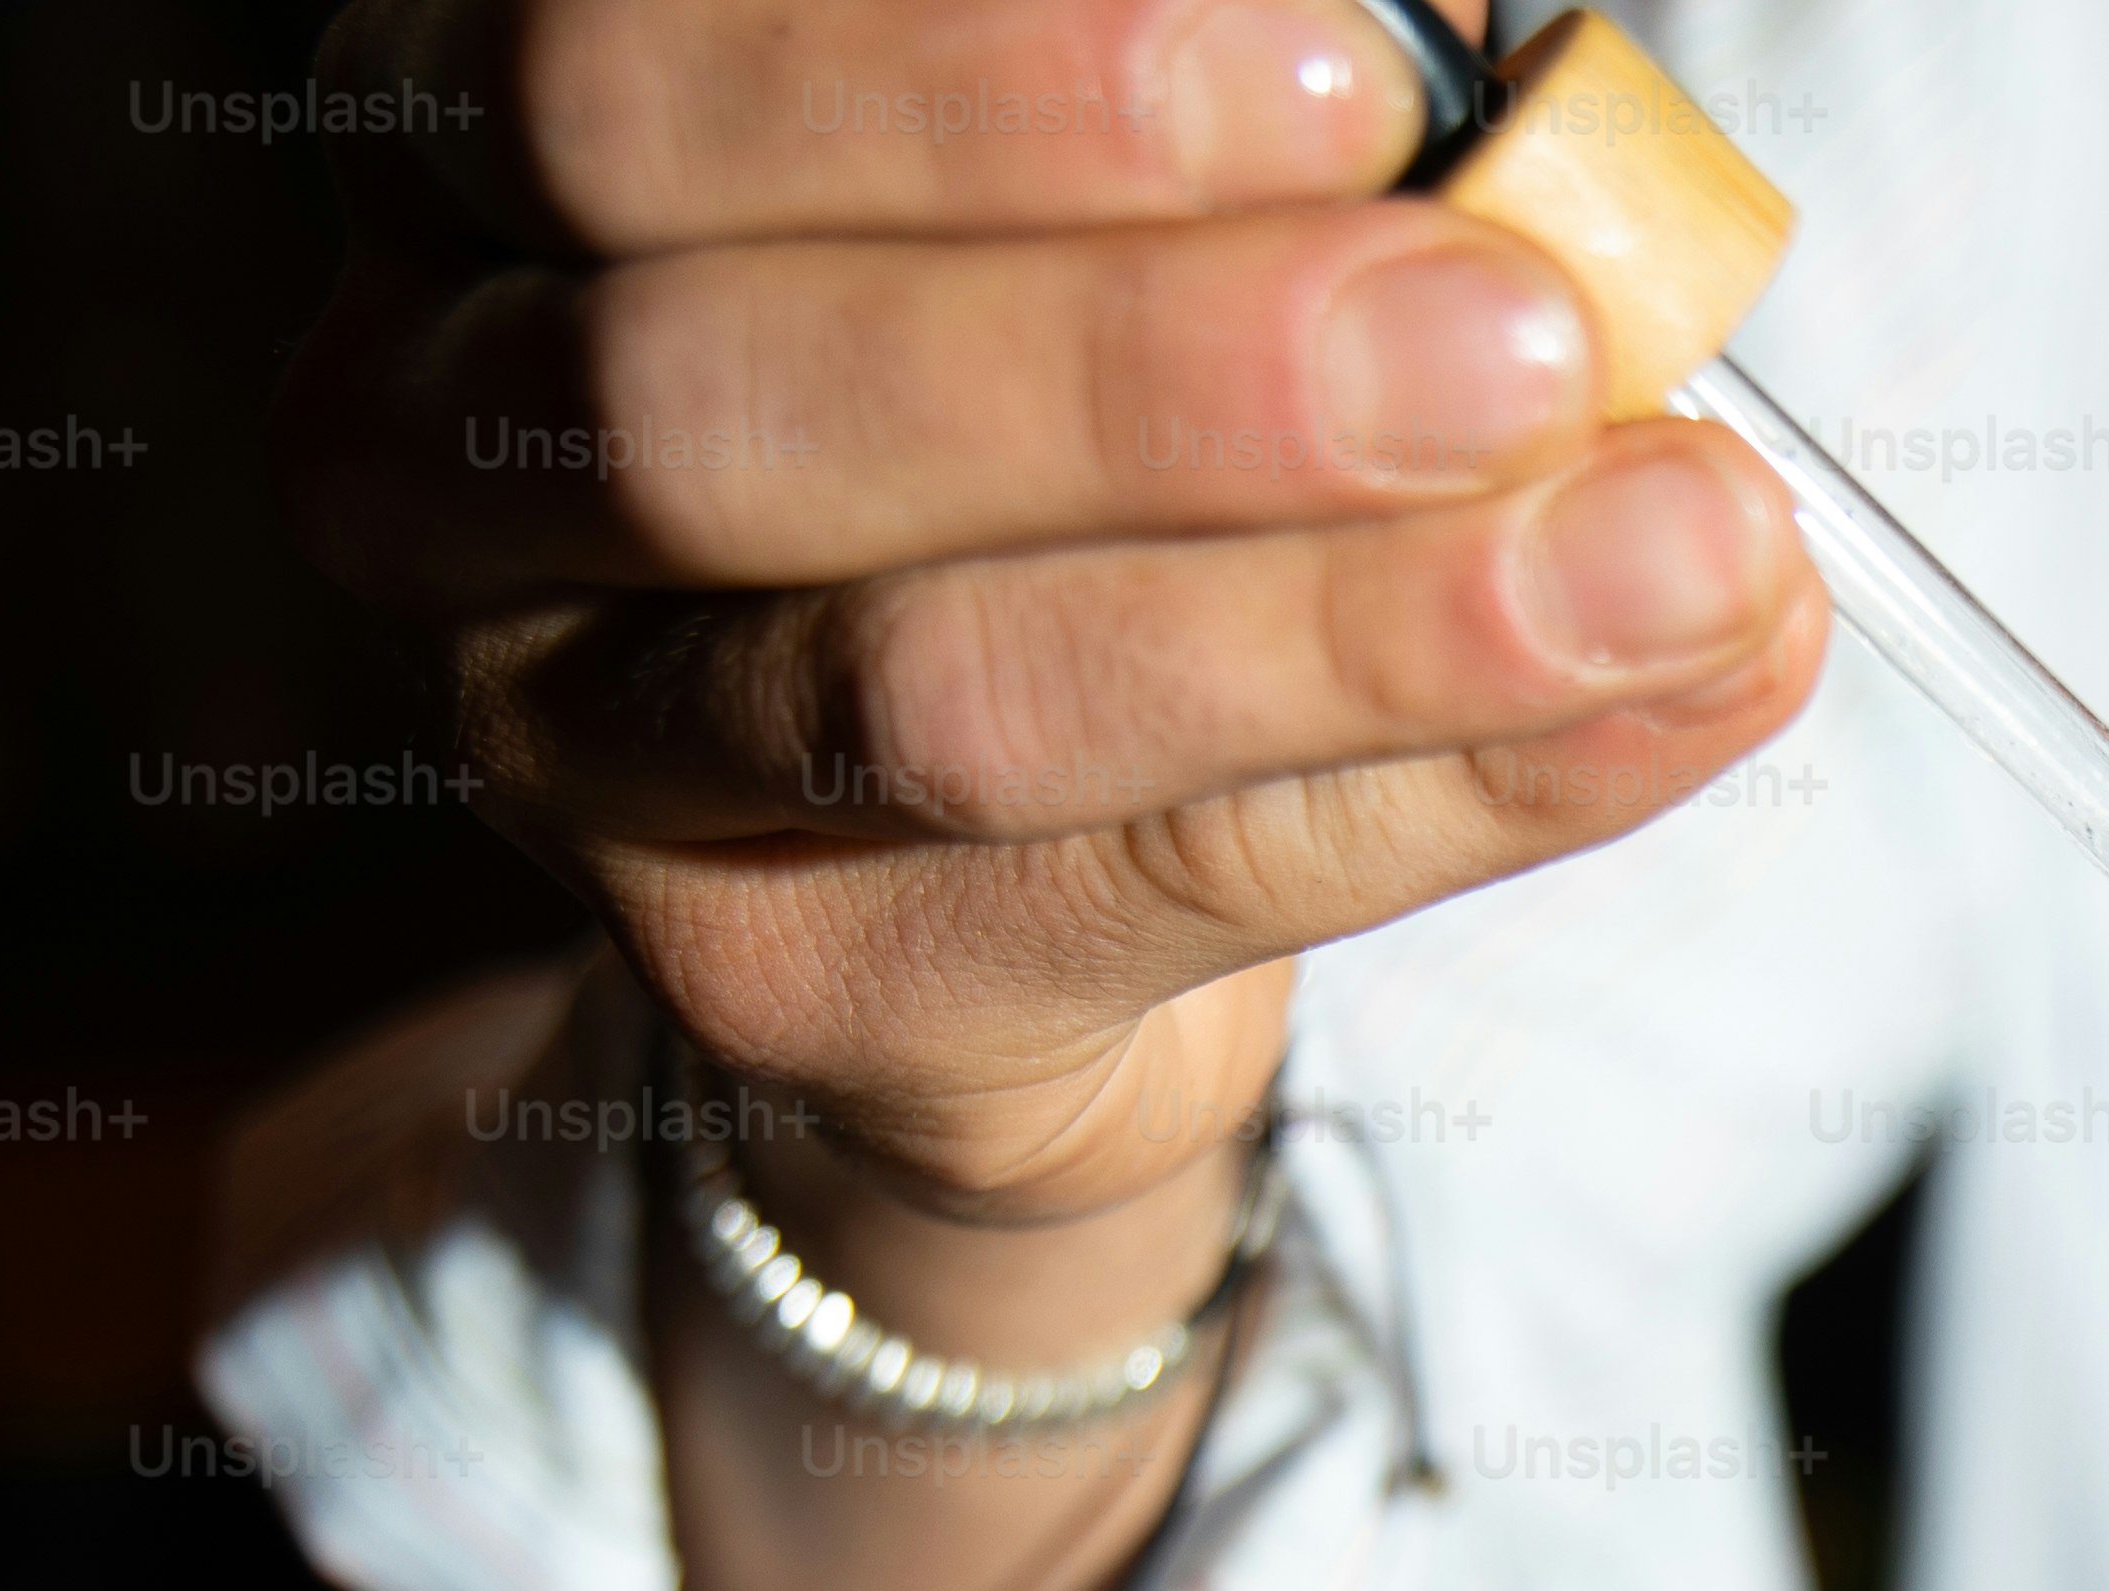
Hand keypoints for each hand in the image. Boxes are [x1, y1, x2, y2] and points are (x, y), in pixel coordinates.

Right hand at [275, 0, 1826, 1235]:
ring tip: (1676, 538)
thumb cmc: (1057, 401)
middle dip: (1168, 365)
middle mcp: (432, 428)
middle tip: (1522, 334)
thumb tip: (1546, 123)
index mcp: (472, 133)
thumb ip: (1267, 111)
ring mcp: (568, 737)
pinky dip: (1450, 783)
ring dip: (1351, 618)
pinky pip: (1133, 894)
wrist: (992, 838)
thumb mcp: (1121, 181)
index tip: (1356, 61)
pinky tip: (1675, 676)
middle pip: (743, 385)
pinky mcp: (764, 979)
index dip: (984, 64)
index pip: (636, 57)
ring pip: (941, 689)